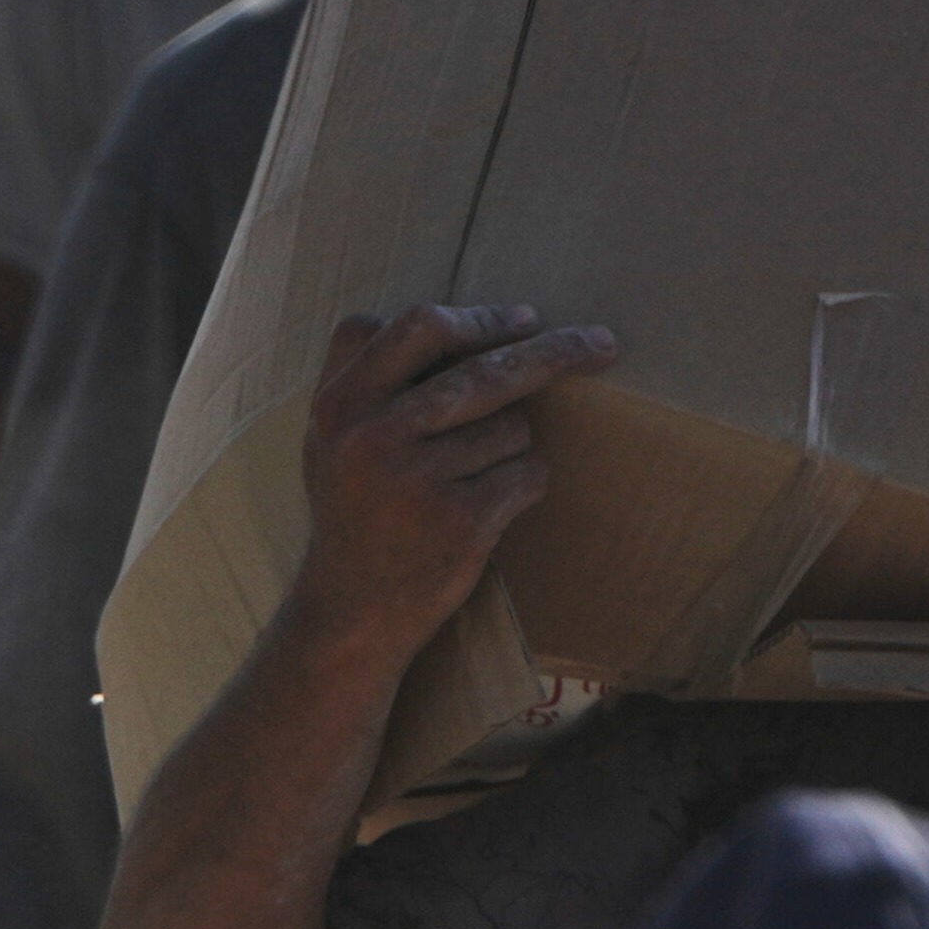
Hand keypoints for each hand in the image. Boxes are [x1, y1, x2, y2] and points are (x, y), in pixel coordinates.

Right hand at [282, 305, 616, 658]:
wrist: (350, 610)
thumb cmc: (352, 514)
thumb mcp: (329, 440)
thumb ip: (369, 383)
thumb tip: (455, 324)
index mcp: (338, 404)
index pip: (413, 327)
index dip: (475, 318)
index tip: (521, 320)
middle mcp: (372, 434)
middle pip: (482, 367)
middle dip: (552, 351)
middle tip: (599, 344)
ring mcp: (415, 477)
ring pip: (513, 425)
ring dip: (515, 445)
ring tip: (475, 477)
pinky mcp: (459, 519)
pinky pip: (528, 473)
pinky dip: (526, 483)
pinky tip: (494, 505)